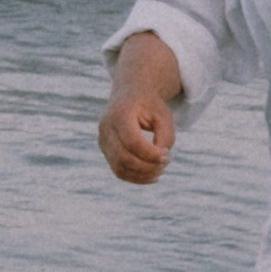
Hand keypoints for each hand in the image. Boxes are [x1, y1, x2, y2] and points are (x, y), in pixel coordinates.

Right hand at [99, 40, 180, 184]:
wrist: (131, 93)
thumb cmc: (150, 105)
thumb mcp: (164, 115)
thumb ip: (165, 137)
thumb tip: (160, 161)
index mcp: (120, 114)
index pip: (132, 141)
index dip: (150, 154)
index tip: (167, 155)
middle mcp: (106, 128)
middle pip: (123, 157)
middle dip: (147, 166)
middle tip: (166, 163)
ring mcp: (103, 140)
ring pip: (119, 168)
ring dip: (142, 175)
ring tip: (160, 171)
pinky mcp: (106, 150)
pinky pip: (118, 170)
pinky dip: (136, 177)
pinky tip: (152, 176)